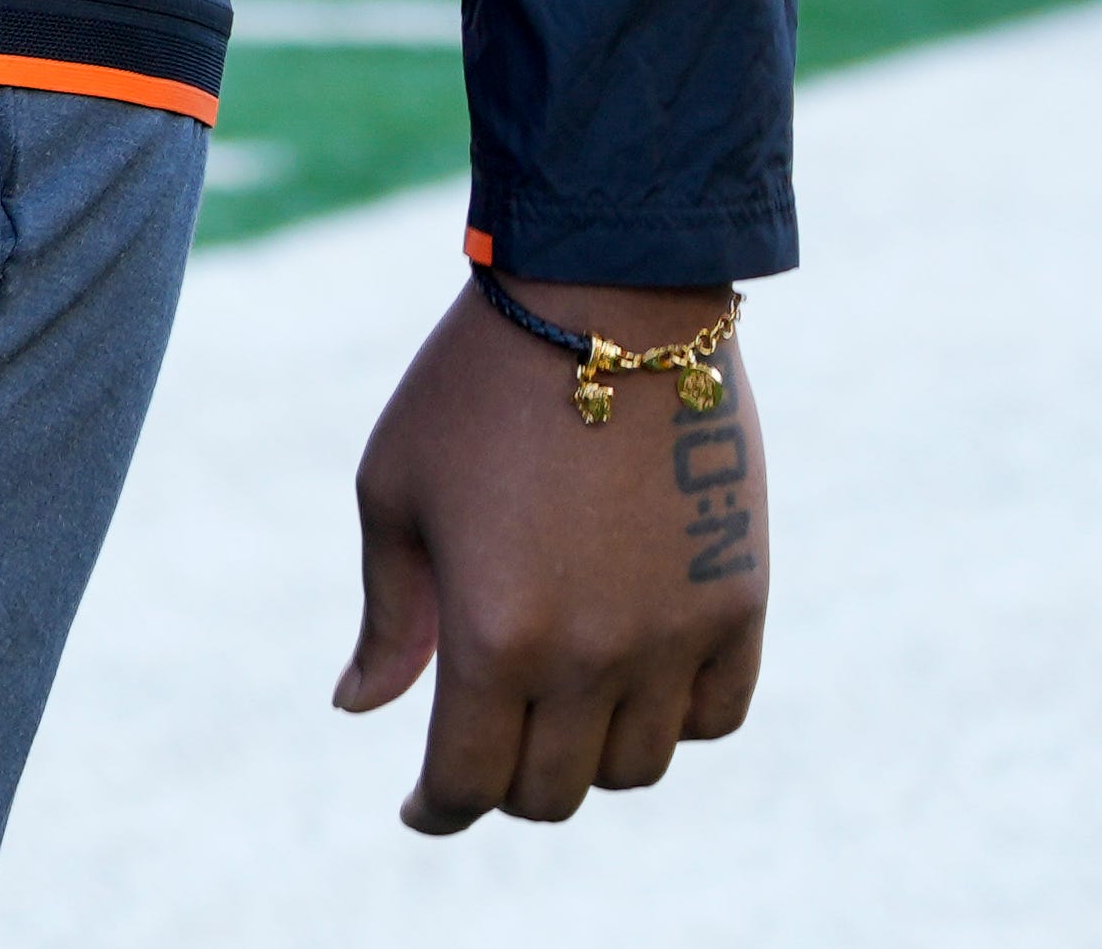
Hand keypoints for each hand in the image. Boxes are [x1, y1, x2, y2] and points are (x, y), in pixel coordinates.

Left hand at [332, 281, 772, 832]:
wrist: (607, 292)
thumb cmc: (475, 384)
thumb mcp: (395, 490)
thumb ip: (389, 615)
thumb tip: (361, 710)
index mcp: (492, 634)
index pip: (466, 784)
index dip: (437, 809)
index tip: (423, 805)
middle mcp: (590, 654)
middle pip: (552, 792)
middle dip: (507, 786)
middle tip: (487, 748)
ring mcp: (675, 633)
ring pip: (636, 767)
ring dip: (590, 756)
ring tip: (559, 708)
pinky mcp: (740, 600)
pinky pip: (717, 716)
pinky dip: (676, 720)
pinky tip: (636, 682)